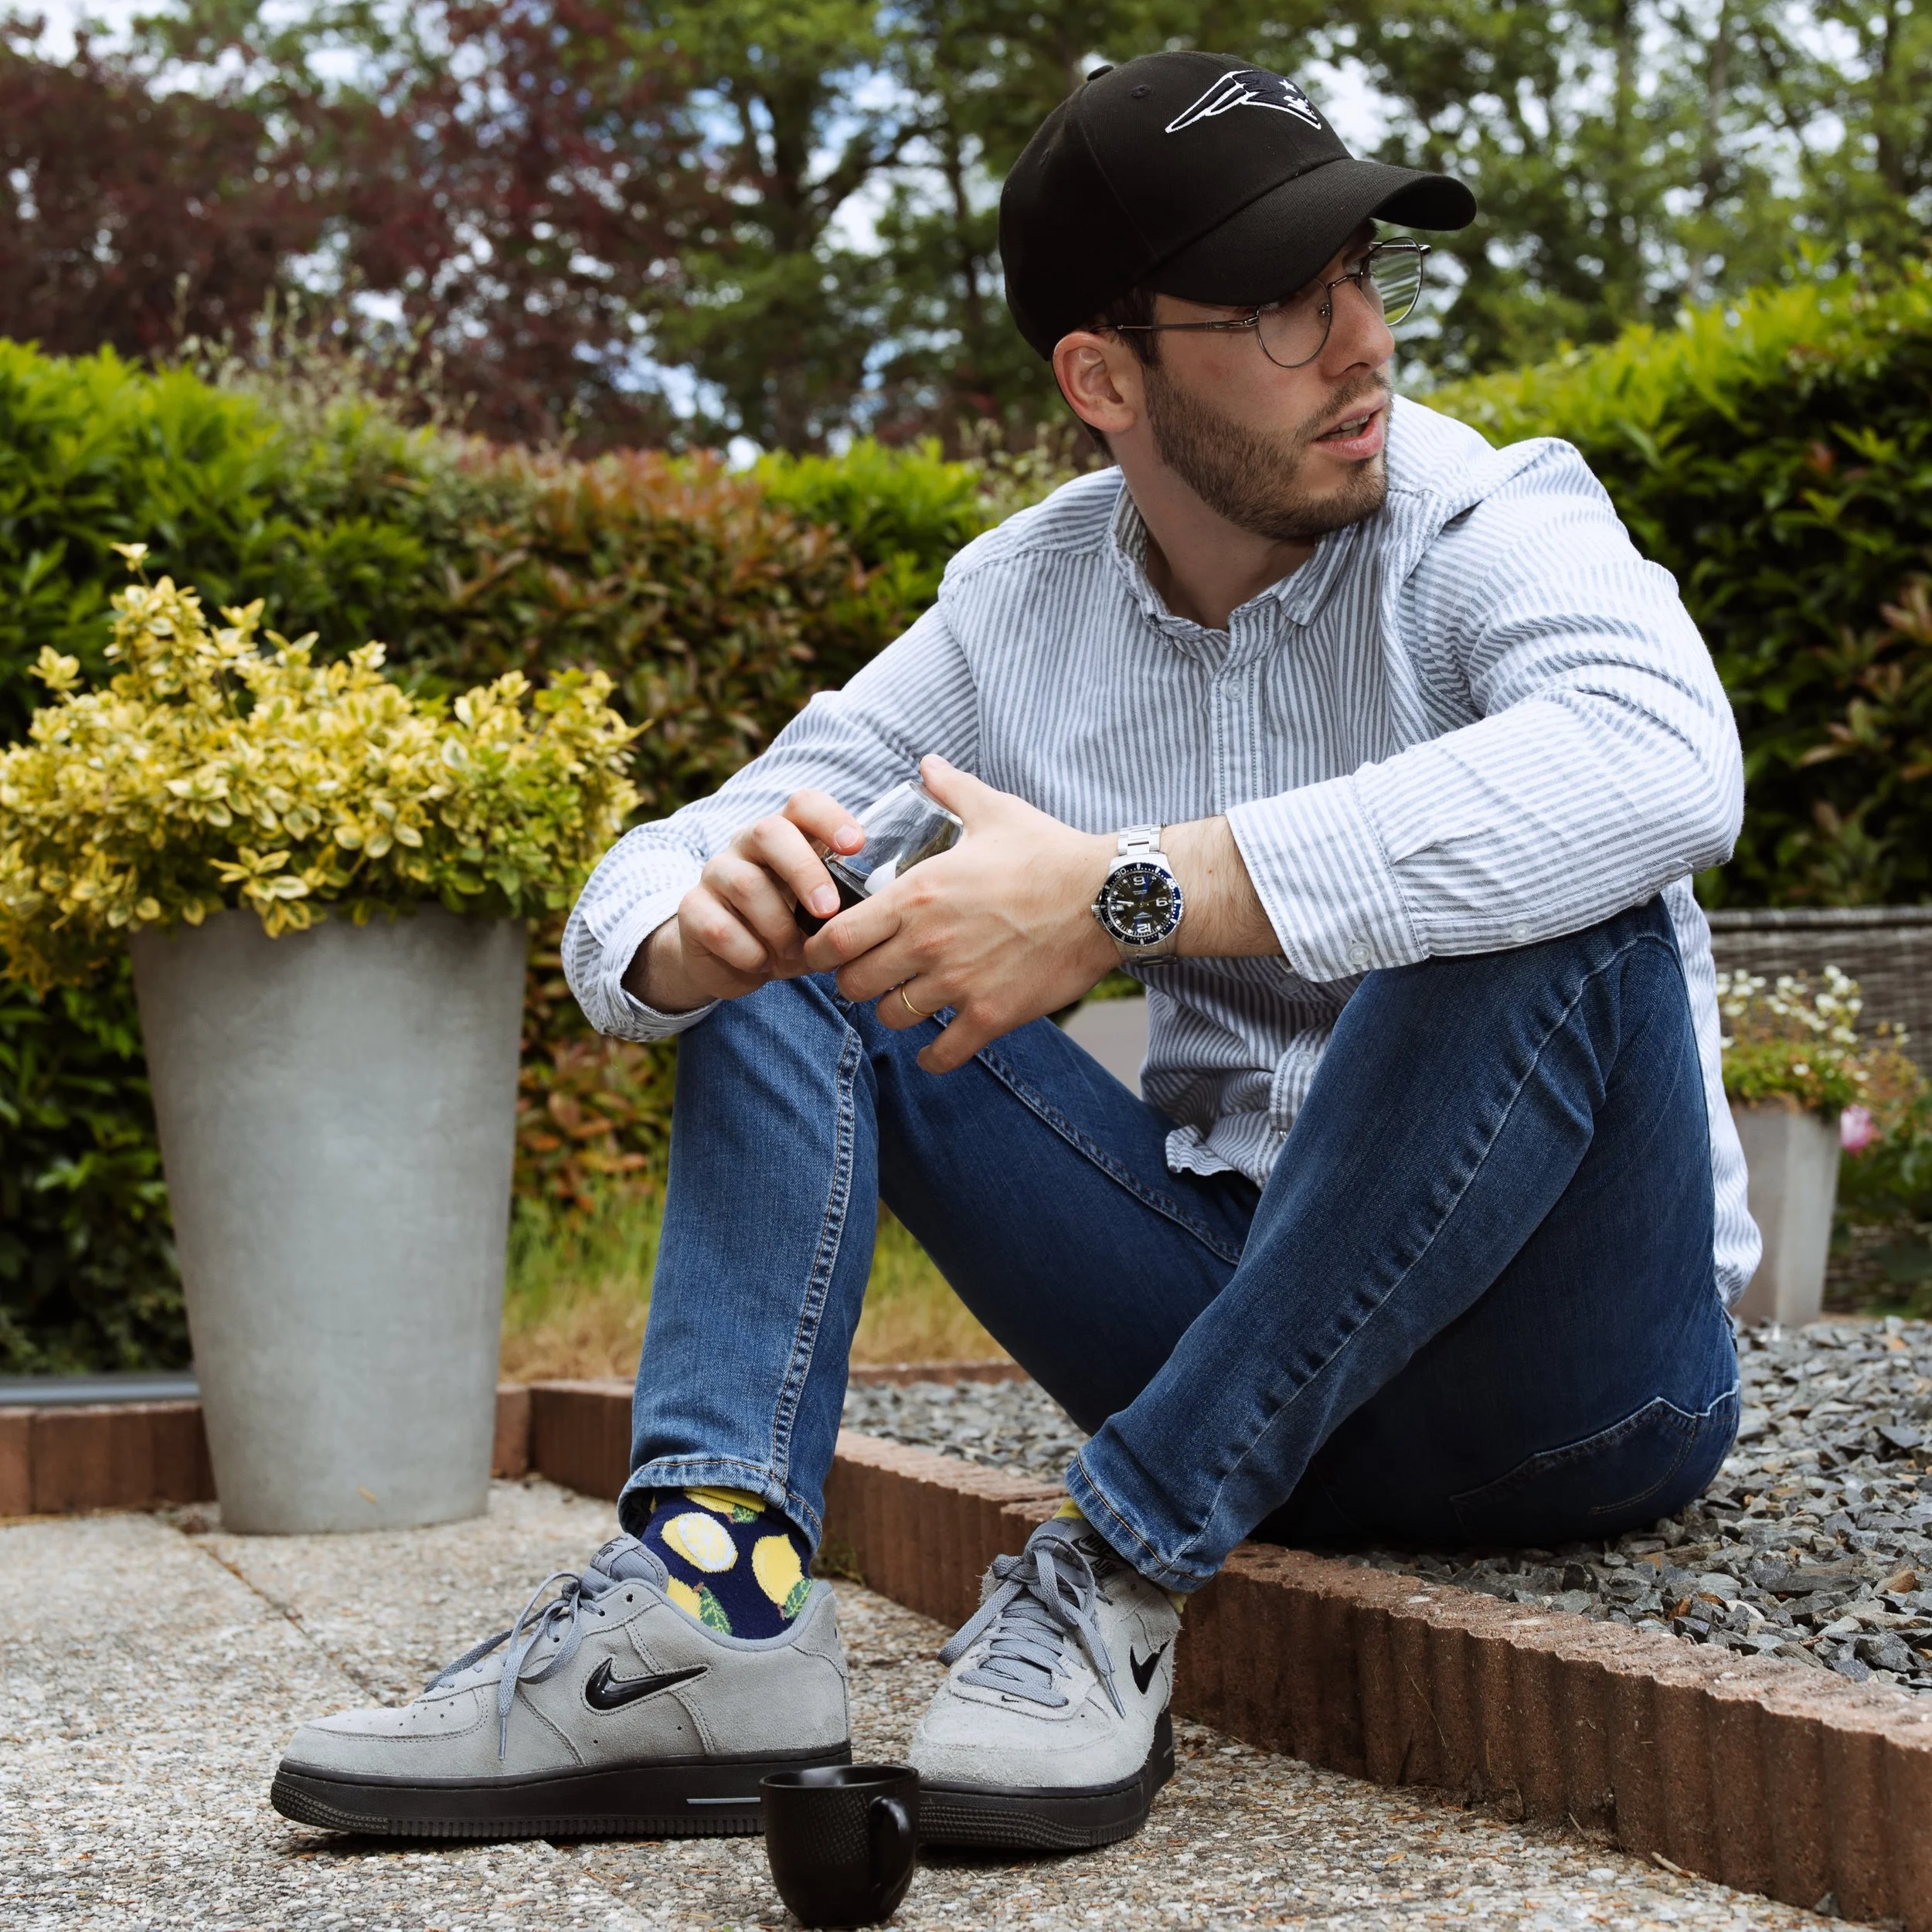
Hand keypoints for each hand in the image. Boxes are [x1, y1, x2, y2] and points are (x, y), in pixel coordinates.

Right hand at [630, 790, 864, 1010]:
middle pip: (769, 831)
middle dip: (804, 871)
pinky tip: (760, 963)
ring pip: (746, 885)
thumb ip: (843, 903)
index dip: (829, 817)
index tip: (856, 845)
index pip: (803, 804)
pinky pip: (720, 927)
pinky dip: (749, 952)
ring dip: (778, 927)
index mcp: (787, 836)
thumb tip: (878, 912)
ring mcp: (716, 873)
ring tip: (793, 952)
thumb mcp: (820, 914)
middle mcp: (747, 844)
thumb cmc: (789, 928)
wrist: (732, 962)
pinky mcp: (692, 908)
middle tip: (827, 909)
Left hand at [803, 755, 1117, 1072]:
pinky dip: (933, 1056)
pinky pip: (941, 1054)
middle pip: (853, 985)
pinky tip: (935, 1047)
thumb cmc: (1048, 852)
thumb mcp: (994, 811)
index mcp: (915, 895)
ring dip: (894, 1012)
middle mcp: (926, 943)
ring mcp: (957, 983)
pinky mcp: (990, 1015)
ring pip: (892, 1017)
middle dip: (853, 982)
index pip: (836, 937)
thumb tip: (927, 763)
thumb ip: (950, 789)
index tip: (827, 949)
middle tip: (868, 975)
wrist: (1106, 897)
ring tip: (906, 1001)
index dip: (821, 948)